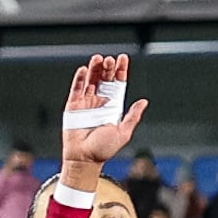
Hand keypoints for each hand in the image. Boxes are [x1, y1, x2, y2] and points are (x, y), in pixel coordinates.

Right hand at [57, 57, 144, 182]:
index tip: (123, 58)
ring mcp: (86, 103)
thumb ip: (133, 116)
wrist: (85, 158)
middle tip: (111, 59)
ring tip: (99, 59)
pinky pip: (77, 89)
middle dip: (108, 69)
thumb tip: (144, 102)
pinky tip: (85, 70)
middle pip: (104, 80)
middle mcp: (100, 103)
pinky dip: (80, 79)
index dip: (120, 71)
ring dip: (94, 69)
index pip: (118, 84)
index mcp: (113, 107)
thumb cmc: (105, 149)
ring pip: (91, 81)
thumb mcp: (124, 131)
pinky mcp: (73, 106)